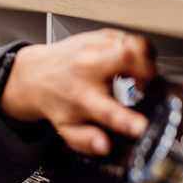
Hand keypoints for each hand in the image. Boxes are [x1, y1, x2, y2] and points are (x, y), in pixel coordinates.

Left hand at [0, 28, 154, 154]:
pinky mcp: (97, 36)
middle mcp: (87, 70)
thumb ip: (85, 140)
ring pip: (130, 44)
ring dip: (145, 59)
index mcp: (81, 97)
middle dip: (147, 71)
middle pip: (126, 58)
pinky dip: (136, 49)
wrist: (35, 75)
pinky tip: (129, 62)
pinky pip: (127, 36)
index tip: (140, 126)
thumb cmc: (55, 100)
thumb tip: (103, 146)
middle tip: (146, 84)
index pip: (108, 110)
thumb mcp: (65, 127)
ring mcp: (92, 50)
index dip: (127, 120)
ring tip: (140, 73)